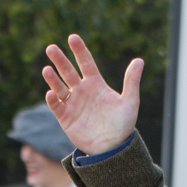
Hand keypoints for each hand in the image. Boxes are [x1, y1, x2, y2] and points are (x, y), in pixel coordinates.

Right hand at [43, 34, 142, 155]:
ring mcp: (73, 104)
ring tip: (47, 70)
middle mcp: (82, 91)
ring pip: (59, 87)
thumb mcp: (130, 102)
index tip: (72, 38)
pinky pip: (57, 106)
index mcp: (96, 84)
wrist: (113, 148)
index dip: (79, 50)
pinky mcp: (66, 118)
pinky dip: (53, 100)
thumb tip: (139, 60)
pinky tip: (51, 93)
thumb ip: (132, 81)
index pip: (86, 62)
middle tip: (51, 48)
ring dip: (52, 79)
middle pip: (68, 71)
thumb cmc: (122, 125)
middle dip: (60, 60)